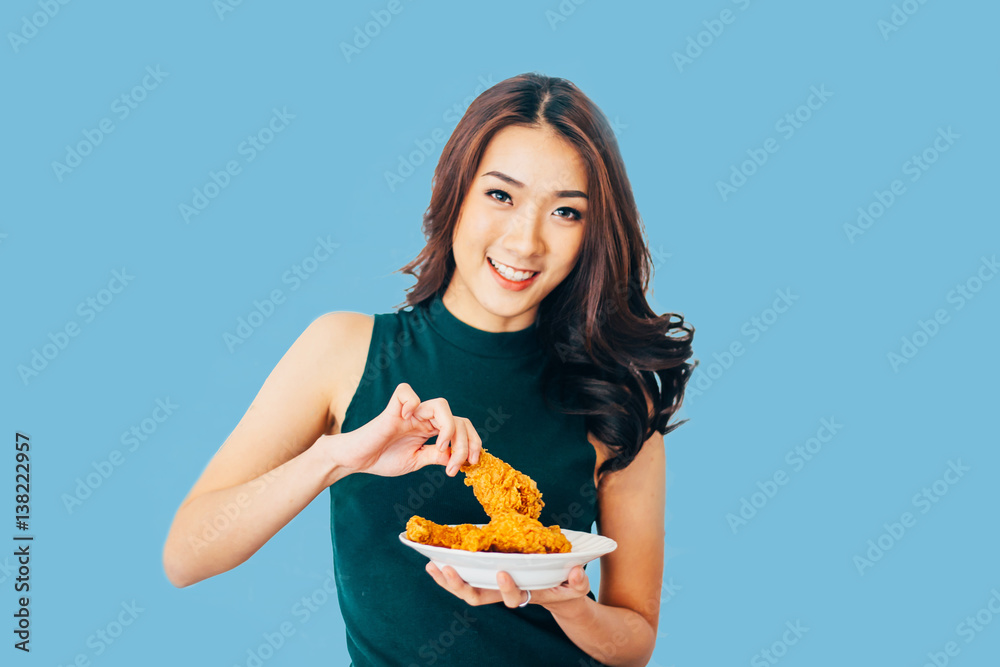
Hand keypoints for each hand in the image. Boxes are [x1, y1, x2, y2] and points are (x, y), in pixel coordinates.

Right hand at [329, 382, 481, 477]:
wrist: (356, 460)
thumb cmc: (382, 458)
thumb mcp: (417, 460)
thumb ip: (436, 456)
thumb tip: (458, 457)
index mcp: (431, 429)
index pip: (462, 426)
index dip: (473, 443)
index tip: (470, 465)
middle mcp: (424, 418)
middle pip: (459, 418)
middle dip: (465, 443)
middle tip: (456, 465)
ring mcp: (409, 412)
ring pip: (442, 404)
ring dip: (448, 429)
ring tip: (439, 448)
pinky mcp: (392, 410)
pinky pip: (406, 392)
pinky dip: (412, 403)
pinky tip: (409, 421)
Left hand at [425, 562, 590, 610]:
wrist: (557, 595)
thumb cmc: (566, 589)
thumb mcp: (577, 587)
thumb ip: (579, 581)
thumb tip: (577, 571)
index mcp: (526, 593)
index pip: (512, 597)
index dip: (506, 588)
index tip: (503, 572)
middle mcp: (504, 593)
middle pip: (478, 597)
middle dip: (461, 586)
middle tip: (449, 569)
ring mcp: (492, 586)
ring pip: (465, 590)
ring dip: (447, 580)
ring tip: (432, 565)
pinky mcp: (487, 577)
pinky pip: (464, 577)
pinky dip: (448, 571)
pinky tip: (433, 560)